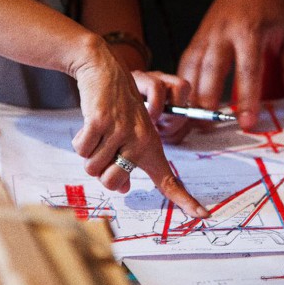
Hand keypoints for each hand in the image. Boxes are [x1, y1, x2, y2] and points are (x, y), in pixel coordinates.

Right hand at [70, 41, 208, 217]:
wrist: (104, 70)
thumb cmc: (117, 106)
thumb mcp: (128, 133)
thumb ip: (126, 162)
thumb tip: (121, 188)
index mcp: (151, 146)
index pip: (169, 180)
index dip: (185, 200)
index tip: (203, 214)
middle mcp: (140, 140)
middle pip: (112, 181)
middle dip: (100, 172)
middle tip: (103, 149)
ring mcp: (121, 131)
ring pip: (93, 167)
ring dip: (89, 153)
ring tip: (98, 132)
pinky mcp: (101, 122)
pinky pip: (82, 149)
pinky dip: (80, 140)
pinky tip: (89, 123)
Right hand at [178, 0, 283, 129]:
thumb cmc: (274, 7)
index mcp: (250, 31)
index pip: (248, 71)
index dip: (246, 99)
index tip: (246, 123)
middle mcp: (223, 33)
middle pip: (211, 71)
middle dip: (208, 101)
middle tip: (209, 127)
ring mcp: (206, 35)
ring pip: (191, 68)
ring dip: (190, 96)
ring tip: (193, 121)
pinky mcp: (196, 38)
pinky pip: (185, 63)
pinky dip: (182, 84)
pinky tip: (185, 102)